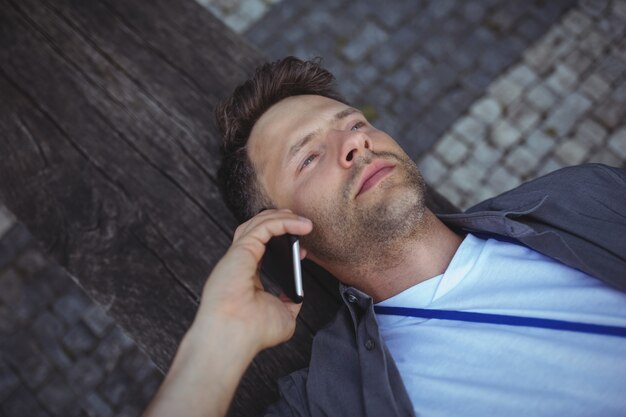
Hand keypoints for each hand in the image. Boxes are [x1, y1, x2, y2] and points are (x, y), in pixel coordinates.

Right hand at [196, 209, 312, 352]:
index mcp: (244, 277)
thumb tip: (296, 294)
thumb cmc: (253, 333)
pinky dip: (283, 222)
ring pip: (257, 223)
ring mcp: (238, 256)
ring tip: (303, 221)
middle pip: (256, 230)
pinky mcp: (242, 250)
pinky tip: (301, 225)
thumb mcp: (283, 316)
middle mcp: (238, 263)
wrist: (236, 338)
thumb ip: (290, 302)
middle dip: (279, 221)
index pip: (260, 250)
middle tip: (301, 222)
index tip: (304, 252)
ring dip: (281, 217)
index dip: (282, 244)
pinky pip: (265, 226)